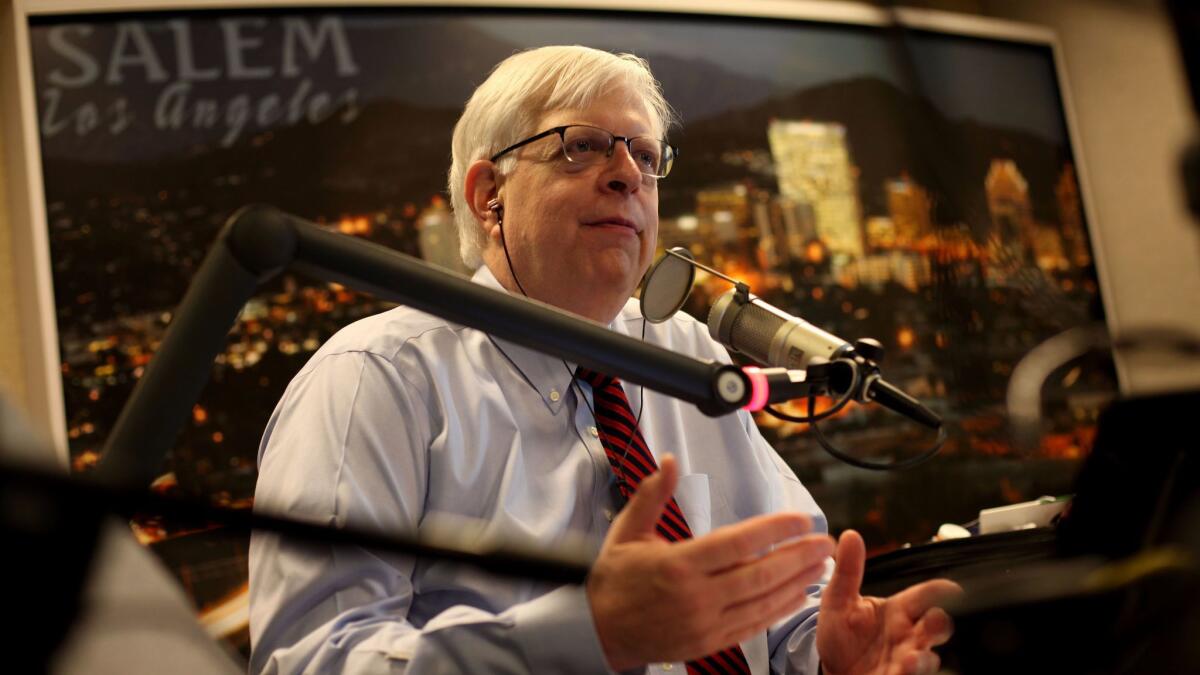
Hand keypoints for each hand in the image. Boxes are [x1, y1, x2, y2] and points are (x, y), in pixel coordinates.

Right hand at [587, 456, 834, 670]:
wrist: (599, 631)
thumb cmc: (615, 579)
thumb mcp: (628, 531)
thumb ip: (652, 495)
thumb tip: (669, 462)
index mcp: (678, 565)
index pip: (737, 543)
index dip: (774, 530)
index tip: (800, 519)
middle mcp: (696, 596)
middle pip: (759, 574)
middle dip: (798, 556)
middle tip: (824, 542)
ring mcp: (705, 623)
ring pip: (761, 601)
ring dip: (797, 582)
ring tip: (821, 565)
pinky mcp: (709, 642)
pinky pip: (753, 625)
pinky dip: (779, 610)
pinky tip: (797, 594)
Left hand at [817, 530, 961, 674]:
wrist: (830, 670)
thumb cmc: (841, 634)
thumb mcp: (838, 600)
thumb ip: (847, 571)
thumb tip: (850, 535)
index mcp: (899, 610)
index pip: (927, 595)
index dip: (942, 591)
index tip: (952, 589)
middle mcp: (909, 635)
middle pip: (938, 626)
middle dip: (941, 625)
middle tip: (936, 621)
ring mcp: (906, 660)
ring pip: (928, 660)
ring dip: (923, 660)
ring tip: (911, 659)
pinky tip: (901, 672)